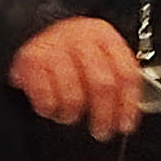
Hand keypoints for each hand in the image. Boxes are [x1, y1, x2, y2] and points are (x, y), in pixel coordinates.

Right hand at [7, 17, 140, 141]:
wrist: (34, 29)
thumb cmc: (71, 48)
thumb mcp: (99, 52)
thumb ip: (116, 77)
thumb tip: (127, 113)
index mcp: (103, 36)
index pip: (125, 73)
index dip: (128, 104)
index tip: (125, 125)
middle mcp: (80, 39)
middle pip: (101, 85)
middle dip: (104, 115)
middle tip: (102, 131)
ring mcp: (55, 49)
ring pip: (73, 96)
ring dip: (73, 114)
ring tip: (72, 116)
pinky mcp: (32, 61)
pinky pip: (46, 98)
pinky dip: (51, 110)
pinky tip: (54, 108)